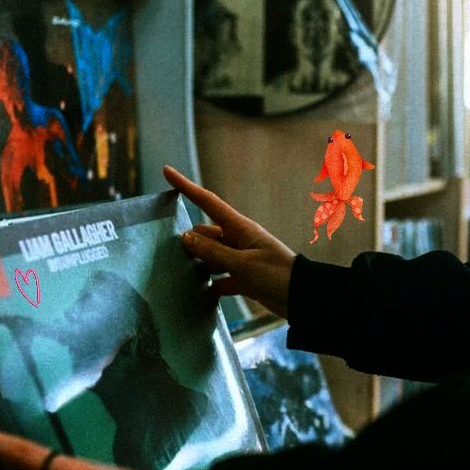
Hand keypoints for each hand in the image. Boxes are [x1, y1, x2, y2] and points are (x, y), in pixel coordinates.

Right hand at [163, 165, 296, 317]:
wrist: (302, 298)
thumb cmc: (276, 275)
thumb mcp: (242, 263)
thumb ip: (213, 251)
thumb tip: (185, 237)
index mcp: (240, 228)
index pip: (207, 202)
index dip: (186, 187)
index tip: (167, 171)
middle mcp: (239, 241)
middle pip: (205, 234)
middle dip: (189, 241)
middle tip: (168, 254)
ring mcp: (241, 260)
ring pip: (211, 258)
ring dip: (199, 266)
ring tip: (180, 276)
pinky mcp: (245, 280)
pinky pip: (221, 279)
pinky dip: (212, 286)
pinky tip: (200, 295)